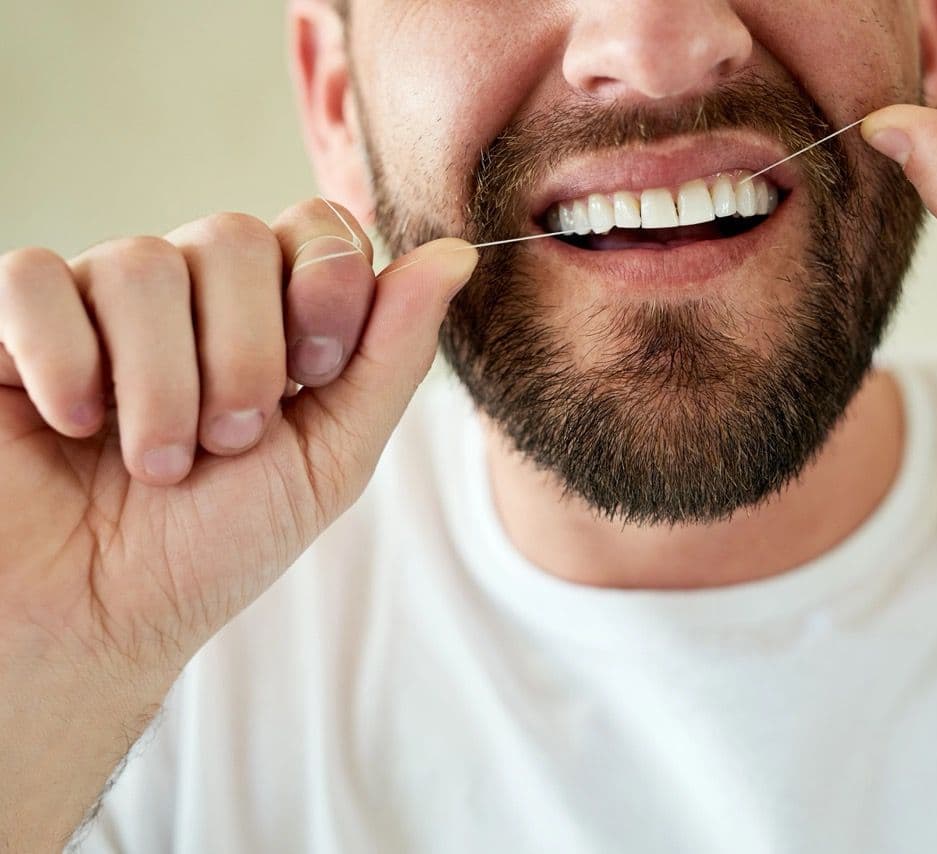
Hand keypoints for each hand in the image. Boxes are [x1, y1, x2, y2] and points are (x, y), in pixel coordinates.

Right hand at [0, 199, 476, 849]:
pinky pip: (38, 280)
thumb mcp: (331, 457)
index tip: (316, 373)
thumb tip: (456, 254)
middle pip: (232, 237)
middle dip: (246, 356)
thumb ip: (391, 355)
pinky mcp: (7, 324)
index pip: (313, 227)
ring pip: (139, 264)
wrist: (99, 621)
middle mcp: (185, 296)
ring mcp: (96, 303)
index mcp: (269, 316)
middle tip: (229, 440)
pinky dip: (68, 363)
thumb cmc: (214, 548)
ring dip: (162, 386)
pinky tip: (76, 425)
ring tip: (156, 462)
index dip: (324, 286)